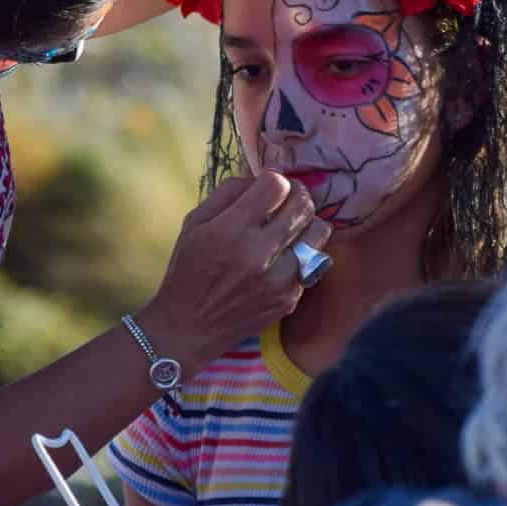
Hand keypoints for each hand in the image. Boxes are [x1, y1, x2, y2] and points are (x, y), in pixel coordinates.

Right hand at [140, 174, 329, 369]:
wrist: (189, 328)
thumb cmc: (188, 270)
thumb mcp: (194, 223)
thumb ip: (228, 193)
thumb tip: (260, 177)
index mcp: (230, 231)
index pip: (276, 186)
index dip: (274, 181)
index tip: (267, 188)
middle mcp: (258, 254)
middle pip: (303, 204)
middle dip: (296, 195)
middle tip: (285, 201)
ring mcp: (279, 279)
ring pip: (319, 231)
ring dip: (306, 223)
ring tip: (289, 228)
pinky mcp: (290, 298)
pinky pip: (312, 261)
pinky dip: (300, 254)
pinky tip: (281, 258)